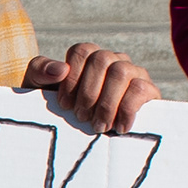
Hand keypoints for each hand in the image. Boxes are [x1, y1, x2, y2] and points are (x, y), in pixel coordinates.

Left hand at [22, 41, 158, 132]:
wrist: (80, 136)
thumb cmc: (61, 111)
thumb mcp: (39, 88)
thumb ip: (40, 70)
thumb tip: (60, 69)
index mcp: (89, 56)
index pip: (82, 51)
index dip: (72, 78)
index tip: (64, 105)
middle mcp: (113, 59)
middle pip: (102, 59)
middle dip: (88, 93)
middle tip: (81, 118)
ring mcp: (133, 72)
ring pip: (121, 72)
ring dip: (106, 102)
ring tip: (99, 126)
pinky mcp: (148, 90)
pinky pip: (141, 88)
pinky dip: (127, 109)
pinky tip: (119, 127)